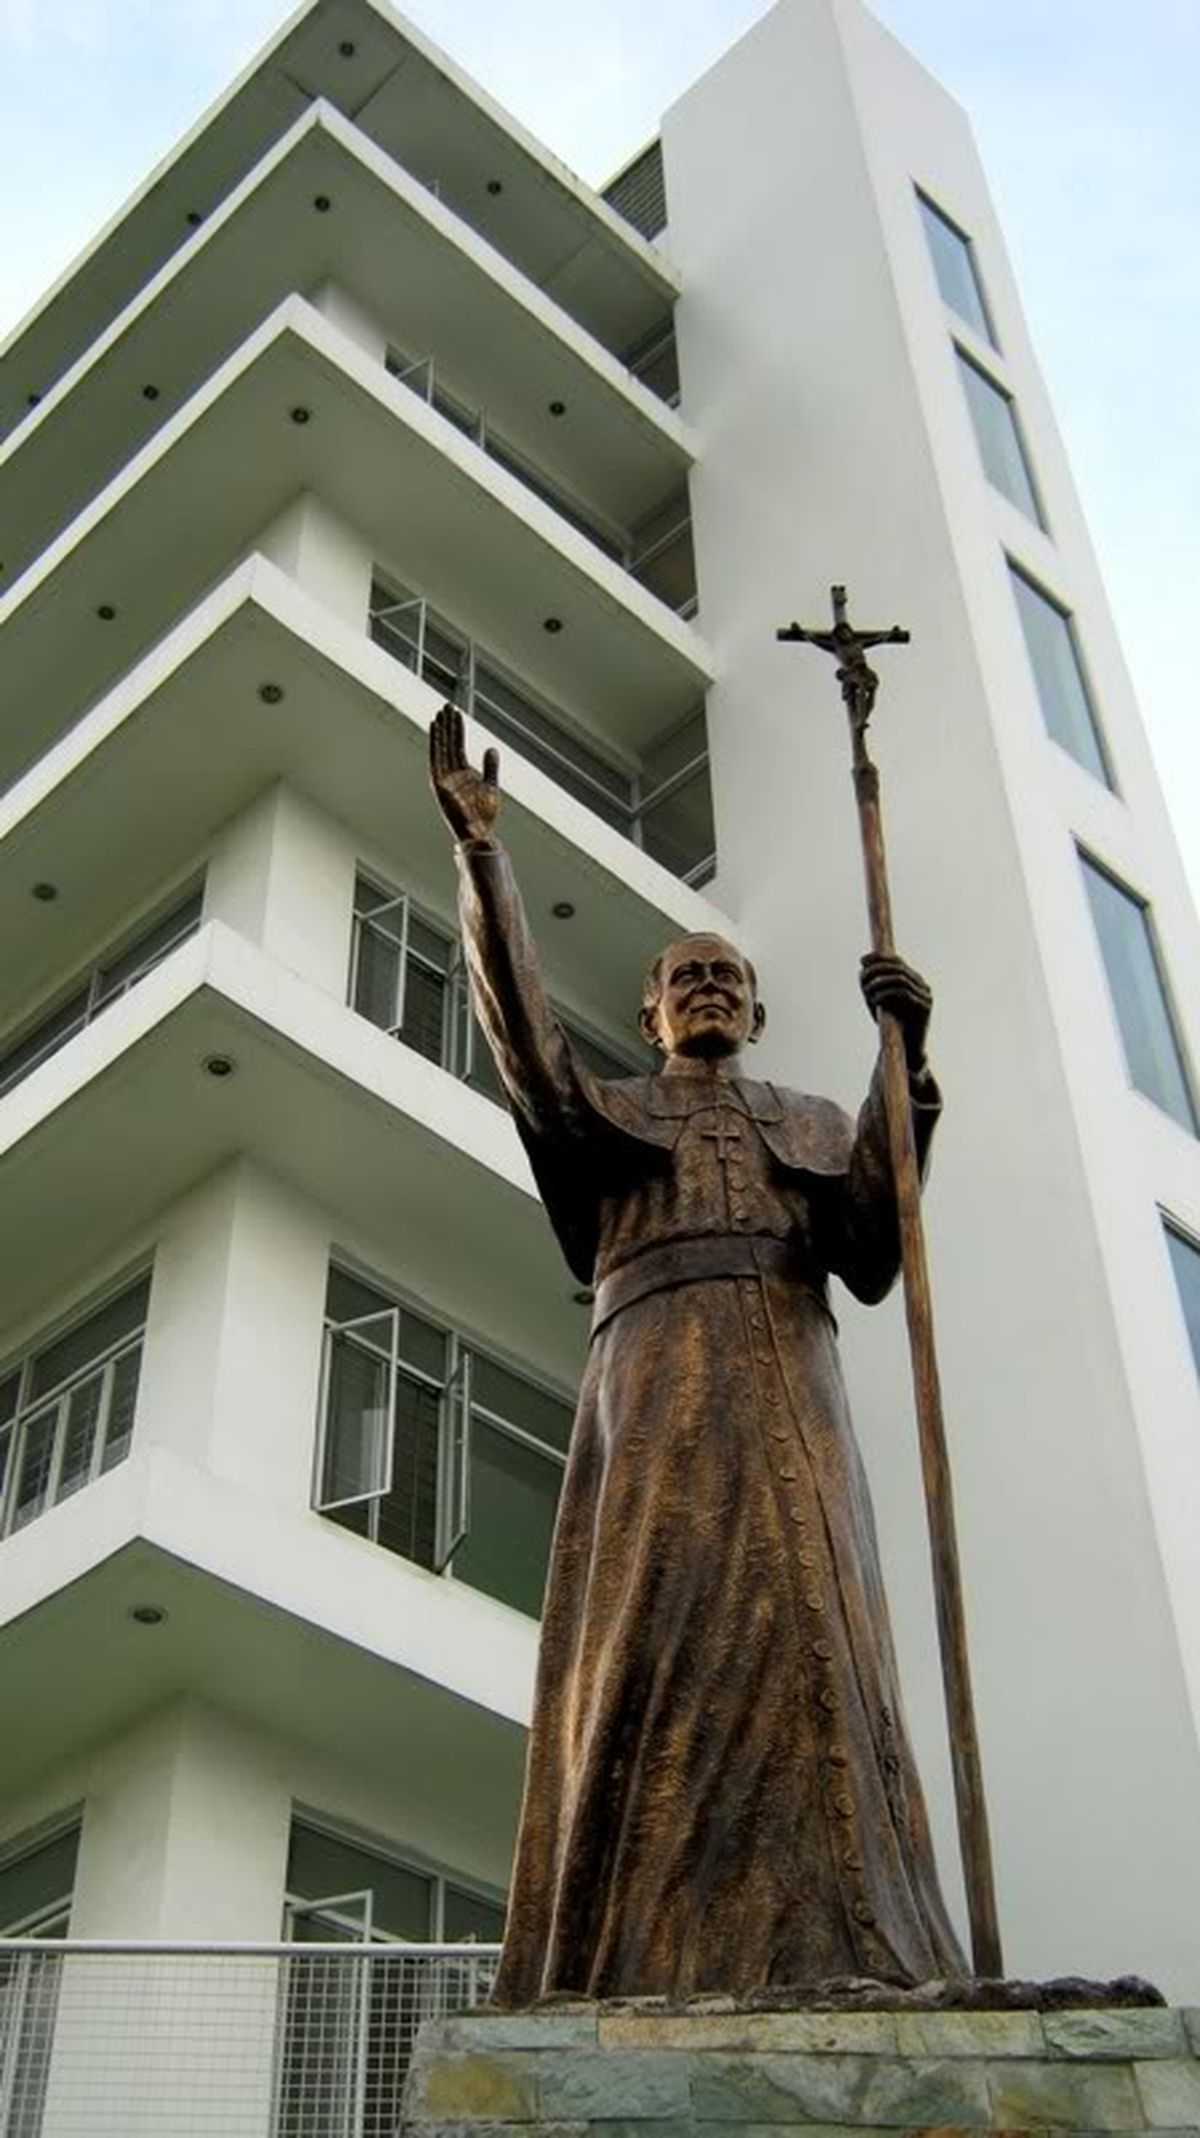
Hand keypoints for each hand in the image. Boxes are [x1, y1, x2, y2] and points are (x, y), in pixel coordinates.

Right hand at [429, 703, 500, 842]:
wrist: (478, 833)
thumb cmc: (483, 815)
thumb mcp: (491, 787)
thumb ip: (490, 767)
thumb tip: (492, 748)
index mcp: (462, 773)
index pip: (458, 745)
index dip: (457, 729)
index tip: (456, 712)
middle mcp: (450, 773)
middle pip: (448, 743)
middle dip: (448, 724)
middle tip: (447, 704)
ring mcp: (444, 778)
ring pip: (442, 747)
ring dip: (442, 729)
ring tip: (442, 711)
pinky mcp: (439, 783)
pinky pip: (435, 758)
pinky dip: (435, 742)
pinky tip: (435, 728)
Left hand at [860, 951, 931, 1071]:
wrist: (907, 1051)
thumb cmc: (893, 1025)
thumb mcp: (881, 1001)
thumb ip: (875, 985)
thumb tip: (862, 967)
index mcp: (914, 981)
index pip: (897, 961)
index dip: (879, 958)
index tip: (862, 960)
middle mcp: (923, 986)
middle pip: (899, 967)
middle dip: (878, 969)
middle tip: (862, 976)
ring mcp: (926, 996)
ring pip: (901, 979)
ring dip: (880, 982)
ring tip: (868, 990)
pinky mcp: (924, 1008)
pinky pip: (904, 994)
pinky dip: (887, 994)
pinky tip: (876, 999)